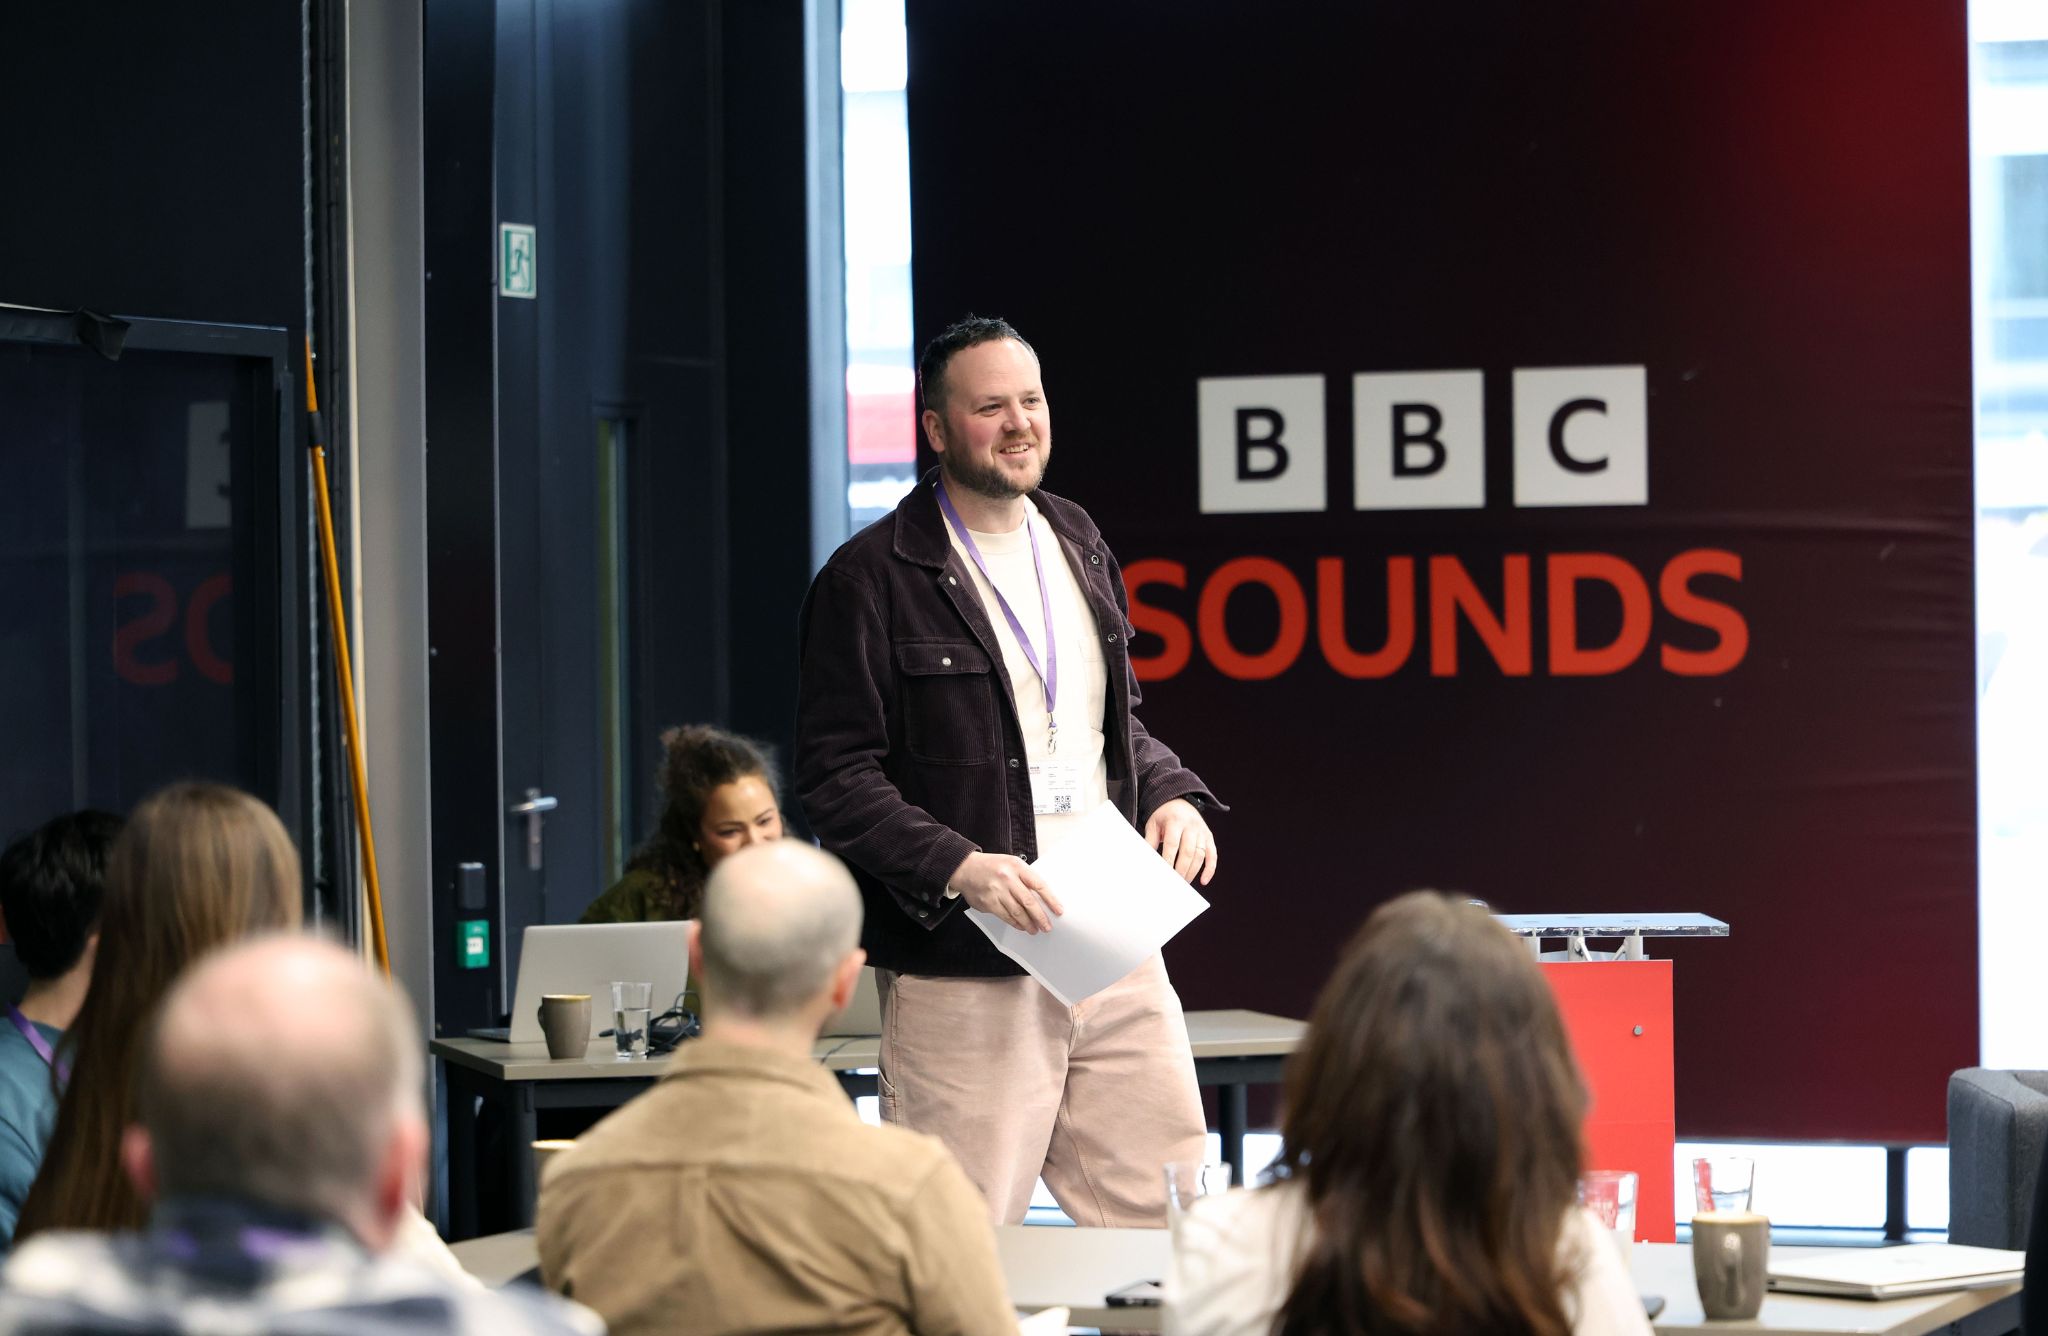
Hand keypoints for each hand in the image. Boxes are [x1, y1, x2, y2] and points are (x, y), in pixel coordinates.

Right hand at [947, 851, 1064, 933]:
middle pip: (1029, 901)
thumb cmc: (991, 866)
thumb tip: (1041, 897)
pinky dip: (1015, 922)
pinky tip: (1020, 926)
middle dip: (1040, 917)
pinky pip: (1005, 916)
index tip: (1058, 910)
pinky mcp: (988, 902)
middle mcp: (1007, 878)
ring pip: (1017, 912)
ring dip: (1028, 923)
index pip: (1039, 885)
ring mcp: (997, 891)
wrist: (965, 868)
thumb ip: (1025, 877)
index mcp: (1016, 866)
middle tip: (1047, 926)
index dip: (1050, 900)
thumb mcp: (1011, 864)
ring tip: (1034, 929)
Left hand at [1145, 798, 1216, 885]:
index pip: (1172, 844)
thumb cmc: (1163, 816)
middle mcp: (1191, 825)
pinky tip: (1203, 881)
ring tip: (1183, 883)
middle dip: (1181, 870)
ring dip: (1192, 872)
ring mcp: (1202, 831)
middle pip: (1188, 851)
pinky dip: (1210, 869)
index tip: (1164, 875)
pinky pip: (1213, 855)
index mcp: (1175, 821)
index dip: (1168, 860)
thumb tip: (1146, 862)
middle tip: (1174, 884)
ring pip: (1200, 855)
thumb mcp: (1153, 824)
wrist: (1178, 800)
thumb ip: (1149, 842)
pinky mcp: (1209, 837)